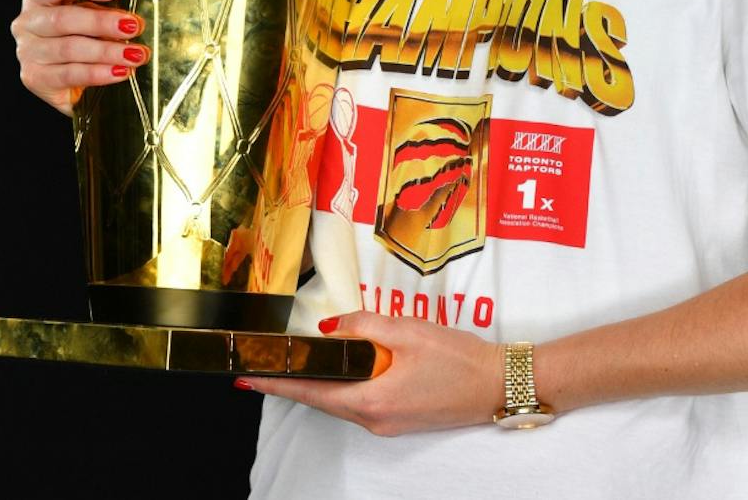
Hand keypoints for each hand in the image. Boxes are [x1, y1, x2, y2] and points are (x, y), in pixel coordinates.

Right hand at [10, 0, 145, 115]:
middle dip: (104, 22)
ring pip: (70, 49)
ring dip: (108, 51)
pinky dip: (98, 74)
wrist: (68, 76)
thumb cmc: (80, 30)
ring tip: (137, 54)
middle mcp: (27, 22)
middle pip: (65, 19)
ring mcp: (28, 52)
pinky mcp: (35, 79)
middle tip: (136, 25)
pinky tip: (121, 72)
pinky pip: (69, 75)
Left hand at [237, 312, 502, 436]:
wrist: (498, 383)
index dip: (278, 384)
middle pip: (324, 398)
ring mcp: (389, 424)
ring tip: (296, 361)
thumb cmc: (458, 358)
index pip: (312, 392)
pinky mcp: (401, 418)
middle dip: (294, 381)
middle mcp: (375, 420)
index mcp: (372, 401)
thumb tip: (329, 328)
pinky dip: (346, 384)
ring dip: (322, 382)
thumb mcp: (408, 330)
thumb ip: (365, 325)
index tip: (249, 378)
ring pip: (343, 400)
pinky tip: (343, 367)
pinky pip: (362, 401)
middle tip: (265, 363)